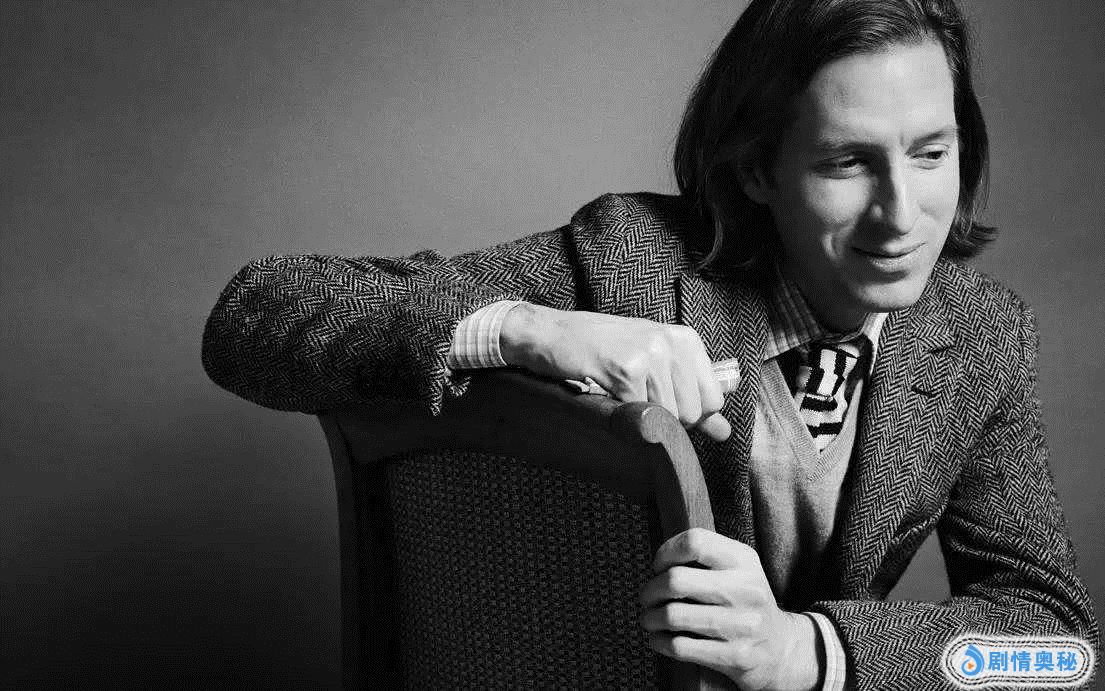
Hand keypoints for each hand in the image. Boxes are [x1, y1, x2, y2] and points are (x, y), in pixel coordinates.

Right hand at [500, 303, 730, 441]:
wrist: (551, 334)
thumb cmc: (600, 350)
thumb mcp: (653, 366)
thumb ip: (691, 398)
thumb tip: (724, 432)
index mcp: (685, 339)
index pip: (713, 400)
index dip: (688, 414)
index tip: (660, 402)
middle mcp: (672, 342)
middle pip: (692, 414)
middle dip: (664, 420)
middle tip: (633, 397)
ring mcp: (651, 353)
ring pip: (667, 419)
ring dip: (639, 418)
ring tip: (618, 392)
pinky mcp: (626, 368)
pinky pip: (639, 415)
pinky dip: (620, 415)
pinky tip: (605, 392)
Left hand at [639, 529, 820, 690]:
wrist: (781, 649)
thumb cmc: (746, 602)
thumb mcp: (738, 569)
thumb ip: (705, 556)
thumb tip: (658, 562)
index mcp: (744, 560)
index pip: (695, 542)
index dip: (666, 552)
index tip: (658, 566)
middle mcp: (746, 589)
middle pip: (676, 580)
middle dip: (650, 590)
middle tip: (646, 597)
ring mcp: (742, 625)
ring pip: (673, 616)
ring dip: (650, 618)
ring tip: (649, 618)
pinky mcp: (735, 656)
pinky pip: (680, 647)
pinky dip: (659, 642)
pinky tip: (658, 639)